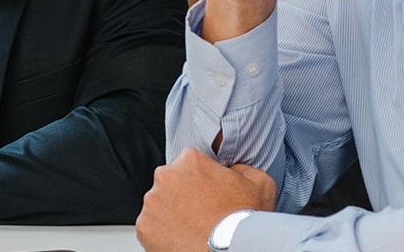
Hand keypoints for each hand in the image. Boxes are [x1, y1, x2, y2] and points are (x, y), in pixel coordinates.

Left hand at [136, 149, 275, 251]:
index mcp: (190, 160)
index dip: (202, 178)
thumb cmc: (242, 222)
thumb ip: (242, 167)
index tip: (209, 192)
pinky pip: (152, 227)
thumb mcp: (259, 182)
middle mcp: (166, 177)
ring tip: (194, 227)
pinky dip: (164, 233)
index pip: (191, 163)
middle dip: (184, 194)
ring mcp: (152, 203)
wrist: (229, 251)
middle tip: (202, 212)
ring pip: (160, 204)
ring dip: (173, 213)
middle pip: (172, 181)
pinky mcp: (144, 227)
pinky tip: (183, 238)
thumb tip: (234, 169)